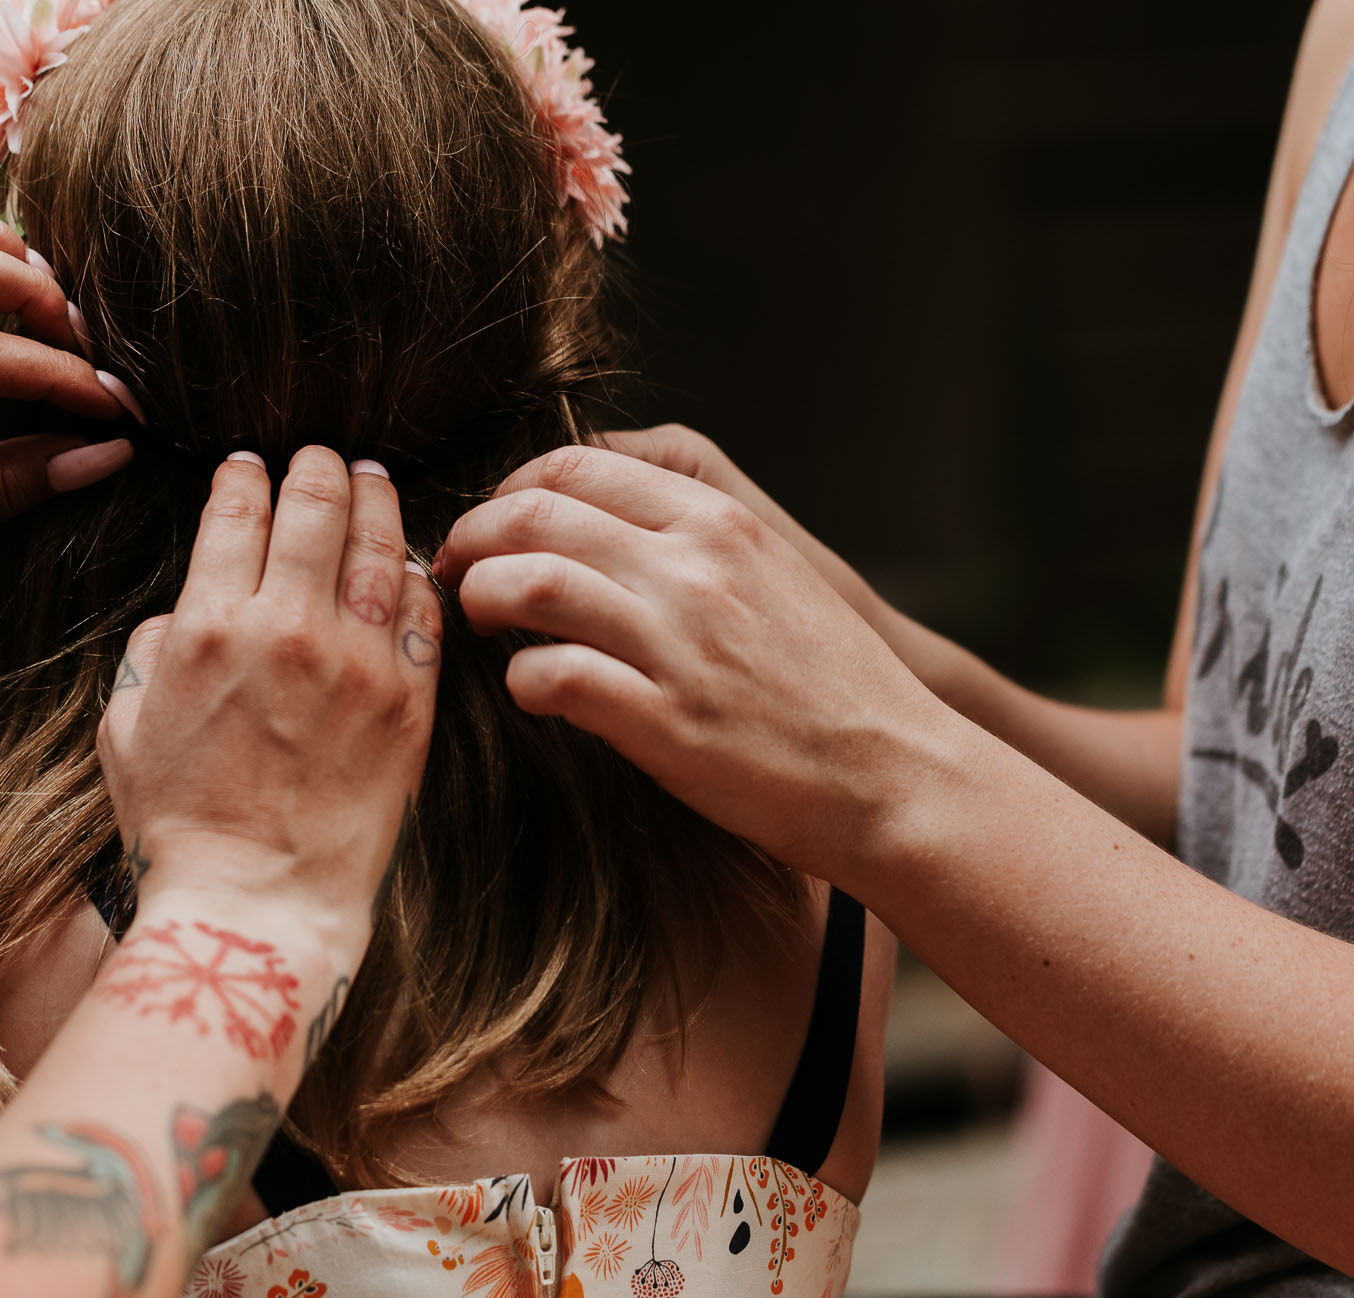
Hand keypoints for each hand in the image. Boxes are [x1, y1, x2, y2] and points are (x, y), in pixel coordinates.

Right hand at [97, 449, 442, 934]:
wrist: (258, 900)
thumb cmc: (181, 824)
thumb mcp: (127, 725)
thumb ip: (154, 650)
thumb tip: (187, 611)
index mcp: (207, 626)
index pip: (236, 513)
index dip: (244, 476)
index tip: (249, 466)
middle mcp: (287, 629)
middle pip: (315, 509)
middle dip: (317, 469)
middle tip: (323, 457)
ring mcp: (357, 663)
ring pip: (379, 548)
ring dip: (376, 502)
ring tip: (374, 480)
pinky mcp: (409, 702)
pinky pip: (424, 616)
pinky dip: (418, 578)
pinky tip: (412, 565)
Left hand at [436, 445, 962, 882]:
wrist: (896, 775)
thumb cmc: (834, 687)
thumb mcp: (774, 576)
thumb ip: (693, 542)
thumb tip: (601, 526)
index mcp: (719, 523)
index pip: (575, 466)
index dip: (509, 489)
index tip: (493, 525)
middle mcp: (695, 568)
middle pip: (534, 512)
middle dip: (472, 538)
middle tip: (456, 573)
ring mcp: (679, 643)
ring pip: (527, 583)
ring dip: (480, 601)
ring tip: (479, 627)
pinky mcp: (665, 723)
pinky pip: (551, 677)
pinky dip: (522, 682)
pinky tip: (531, 694)